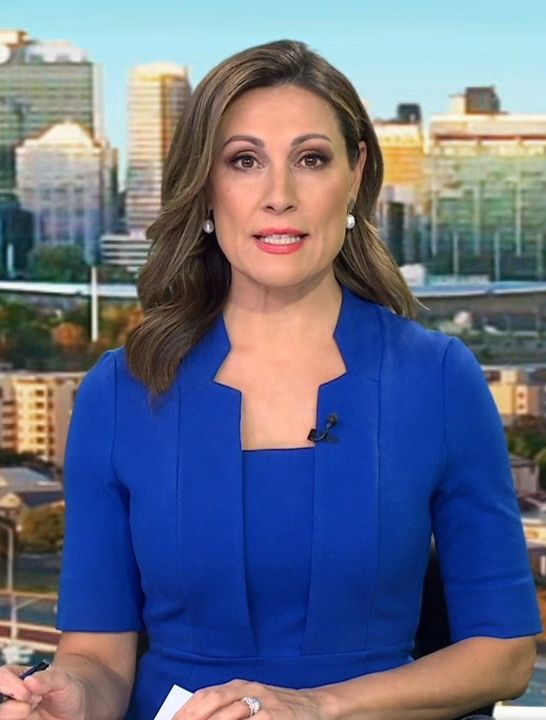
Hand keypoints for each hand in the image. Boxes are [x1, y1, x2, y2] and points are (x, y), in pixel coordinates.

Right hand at [0, 665, 85, 719]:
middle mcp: (8, 695)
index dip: (13, 686)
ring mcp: (9, 712)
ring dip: (17, 715)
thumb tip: (29, 680)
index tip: (30, 694)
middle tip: (35, 702)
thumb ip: (48, 678)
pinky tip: (32, 718)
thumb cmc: (65, 690)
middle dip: (13, 706)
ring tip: (33, 710)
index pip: (1, 677)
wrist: (72, 711)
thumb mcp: (62, 680)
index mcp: (15, 675)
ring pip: (1, 715)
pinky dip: (20, 719)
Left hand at [173, 679, 325, 719]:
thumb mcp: (250, 700)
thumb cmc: (276, 707)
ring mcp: (263, 706)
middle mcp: (249, 691)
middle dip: (193, 718)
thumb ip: (225, 708)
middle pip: (213, 703)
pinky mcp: (276, 719)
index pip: (205, 696)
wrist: (314, 706)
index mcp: (238, 686)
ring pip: (229, 716)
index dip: (186, 711)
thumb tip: (193, 716)